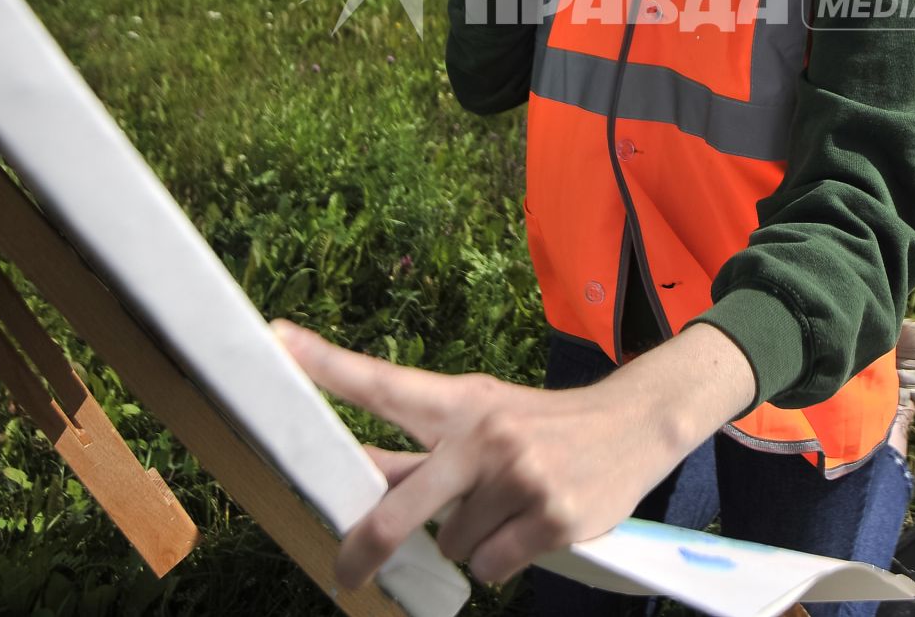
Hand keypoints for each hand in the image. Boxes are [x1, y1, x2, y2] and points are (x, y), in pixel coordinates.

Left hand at [270, 320, 755, 589]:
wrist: (636, 423)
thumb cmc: (542, 426)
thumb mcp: (484, 419)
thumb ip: (422, 451)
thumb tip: (357, 481)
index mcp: (461, 402)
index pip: (385, 383)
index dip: (328, 365)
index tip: (278, 339)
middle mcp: (486, 435)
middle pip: (402, 510)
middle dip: (368, 548)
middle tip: (345, 573)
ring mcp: (520, 477)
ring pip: (455, 545)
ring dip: (472, 540)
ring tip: (509, 507)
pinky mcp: (553, 517)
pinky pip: (494, 566)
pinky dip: (505, 559)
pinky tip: (531, 528)